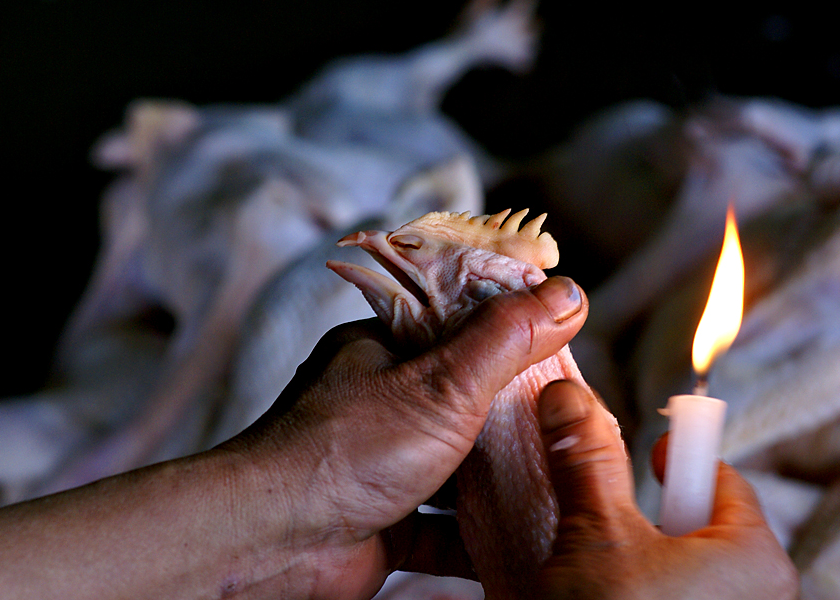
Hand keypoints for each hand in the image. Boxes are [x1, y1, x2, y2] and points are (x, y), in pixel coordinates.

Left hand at [222, 276, 586, 599]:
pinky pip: (443, 526)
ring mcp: (380, 464)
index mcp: (382, 349)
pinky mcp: (384, 523)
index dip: (516, 331)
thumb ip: (506, 339)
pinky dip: (478, 535)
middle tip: (569, 419)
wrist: (269, 544)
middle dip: (516, 413)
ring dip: (501, 477)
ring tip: (557, 476)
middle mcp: (379, 402)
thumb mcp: (441, 384)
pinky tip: (521, 536)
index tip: (566, 345)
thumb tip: (567, 294)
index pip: (462, 324)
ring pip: (457, 467)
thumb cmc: (343, 450)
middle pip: (466, 399)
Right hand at [534, 380, 798, 599]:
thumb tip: (569, 397)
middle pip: (699, 524)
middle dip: (647, 521)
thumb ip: (588, 460)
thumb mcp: (595, 538)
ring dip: (639, 563)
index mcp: (756, 558)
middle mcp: (762, 598)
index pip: (717, 476)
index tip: (646, 456)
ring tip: (600, 582)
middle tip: (606, 535)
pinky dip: (643, 597)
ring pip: (684, 571)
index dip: (672, 459)